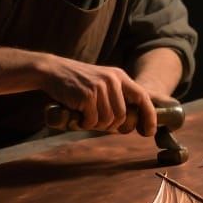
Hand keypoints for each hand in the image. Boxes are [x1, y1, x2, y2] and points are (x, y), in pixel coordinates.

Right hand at [39, 57, 157, 135]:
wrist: (53, 71)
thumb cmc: (78, 83)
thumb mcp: (102, 83)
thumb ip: (116, 97)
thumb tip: (129, 125)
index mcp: (120, 76)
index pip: (142, 97)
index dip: (149, 116)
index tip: (148, 131)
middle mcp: (112, 80)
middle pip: (122, 115)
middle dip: (111, 125)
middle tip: (96, 122)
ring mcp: (100, 87)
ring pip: (107, 120)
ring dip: (95, 124)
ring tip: (85, 116)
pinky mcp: (87, 95)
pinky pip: (92, 121)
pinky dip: (84, 123)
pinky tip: (77, 115)